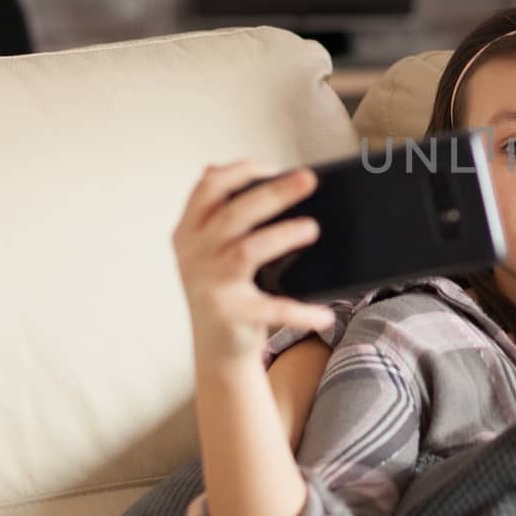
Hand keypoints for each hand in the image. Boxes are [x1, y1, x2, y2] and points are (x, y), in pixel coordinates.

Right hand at [172, 161, 335, 363]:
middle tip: (308, 179)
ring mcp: (210, 285)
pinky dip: (302, 312)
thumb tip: (258, 173)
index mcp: (189, 232)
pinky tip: (325, 315)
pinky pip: (272, 309)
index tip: (273, 167)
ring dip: (283, 235)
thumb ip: (228, 212)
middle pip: (234, 213)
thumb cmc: (224, 288)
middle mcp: (195, 255)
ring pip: (248, 250)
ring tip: (312, 228)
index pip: (207, 188)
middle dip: (273, 193)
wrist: (215, 348)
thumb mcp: (216, 249)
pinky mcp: (231, 315)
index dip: (240, 172)